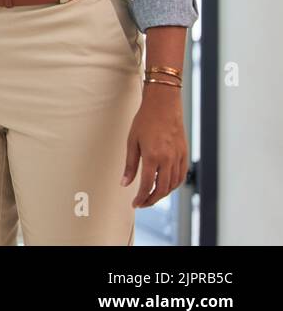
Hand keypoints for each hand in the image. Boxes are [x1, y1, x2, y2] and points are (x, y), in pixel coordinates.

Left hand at [122, 84, 188, 207]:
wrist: (164, 106)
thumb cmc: (145, 121)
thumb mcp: (132, 141)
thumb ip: (130, 165)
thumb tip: (125, 183)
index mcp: (153, 156)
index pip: (147, 185)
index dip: (141, 198)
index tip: (135, 204)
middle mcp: (168, 160)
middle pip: (162, 189)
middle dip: (151, 200)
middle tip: (142, 203)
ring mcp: (178, 157)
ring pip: (173, 185)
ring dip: (162, 194)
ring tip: (151, 195)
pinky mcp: (184, 154)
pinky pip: (181, 176)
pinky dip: (173, 184)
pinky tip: (165, 185)